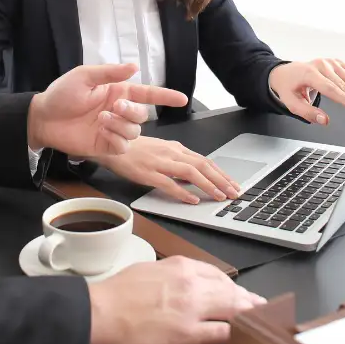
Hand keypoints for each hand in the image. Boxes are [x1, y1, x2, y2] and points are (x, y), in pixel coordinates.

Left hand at [28, 63, 187, 158]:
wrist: (43, 118)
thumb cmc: (61, 94)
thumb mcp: (84, 76)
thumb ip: (110, 72)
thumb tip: (134, 67)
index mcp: (117, 92)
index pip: (148, 94)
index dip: (166, 96)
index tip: (183, 99)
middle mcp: (119, 111)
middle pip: (143, 115)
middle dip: (132, 111)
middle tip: (114, 107)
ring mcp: (113, 130)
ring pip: (135, 131)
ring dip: (121, 125)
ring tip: (101, 119)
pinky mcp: (106, 146)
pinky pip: (123, 146)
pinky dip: (116, 139)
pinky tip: (101, 132)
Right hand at [87, 257, 265, 343]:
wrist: (99, 312)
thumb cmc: (115, 294)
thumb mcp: (148, 271)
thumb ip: (171, 275)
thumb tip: (183, 282)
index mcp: (180, 266)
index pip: (217, 274)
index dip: (232, 286)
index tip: (239, 292)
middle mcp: (191, 283)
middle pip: (231, 291)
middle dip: (248, 300)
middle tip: (260, 306)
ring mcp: (192, 308)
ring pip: (233, 308)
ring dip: (250, 314)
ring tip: (260, 319)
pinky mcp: (188, 333)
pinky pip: (223, 332)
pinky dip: (237, 333)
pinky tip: (245, 336)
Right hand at [95, 137, 240, 204]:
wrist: (110, 143)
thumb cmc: (134, 148)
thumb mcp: (160, 150)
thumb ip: (178, 161)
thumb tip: (195, 174)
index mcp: (175, 148)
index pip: (205, 160)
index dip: (221, 173)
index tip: (232, 183)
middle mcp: (171, 153)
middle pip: (202, 165)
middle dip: (221, 180)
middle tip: (234, 192)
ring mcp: (159, 163)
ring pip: (190, 173)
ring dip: (208, 185)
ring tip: (220, 196)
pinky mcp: (147, 173)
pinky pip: (168, 183)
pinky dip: (182, 192)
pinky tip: (192, 200)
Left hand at [269, 58, 344, 124]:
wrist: (285, 72)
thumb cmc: (288, 87)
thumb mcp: (291, 103)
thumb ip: (307, 113)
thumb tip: (324, 120)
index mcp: (309, 73)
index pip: (330, 88)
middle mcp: (322, 65)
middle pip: (344, 85)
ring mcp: (330, 62)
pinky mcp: (337, 63)